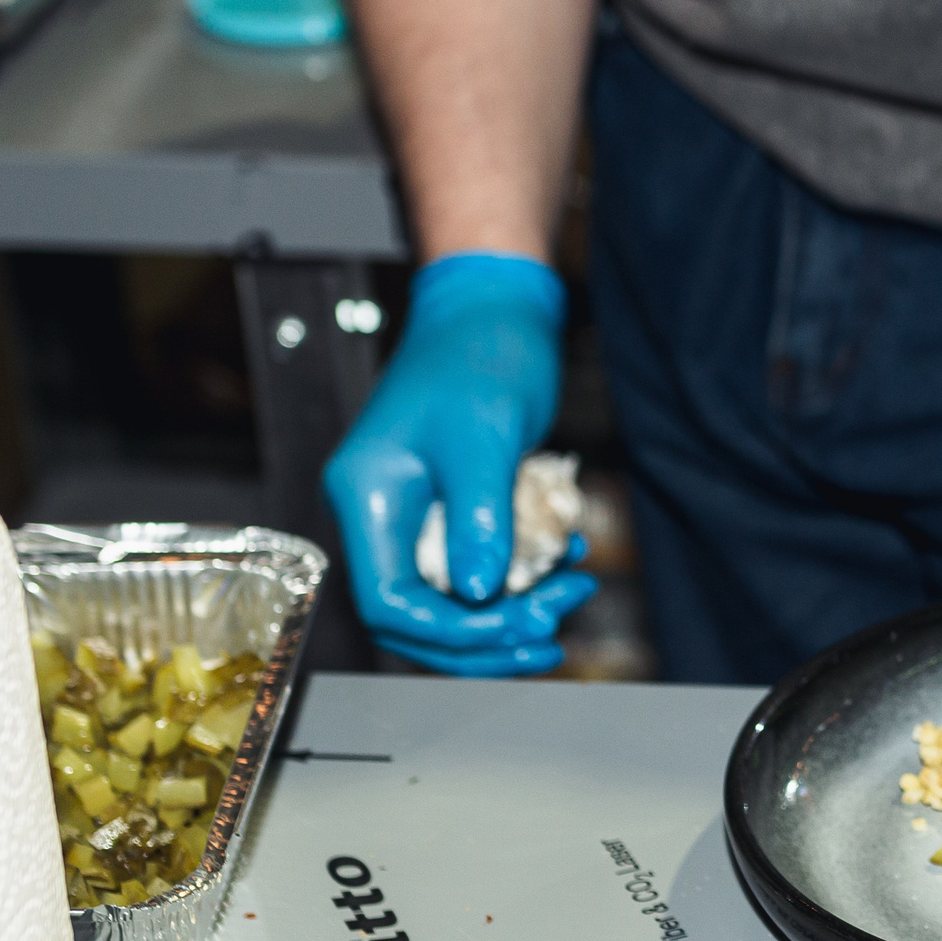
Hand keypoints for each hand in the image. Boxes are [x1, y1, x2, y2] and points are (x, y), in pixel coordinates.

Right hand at [322, 252, 596, 673]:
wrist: (495, 306)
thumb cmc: (480, 352)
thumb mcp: (485, 435)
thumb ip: (480, 516)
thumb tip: (483, 592)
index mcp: (370, 496)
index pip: (389, 602)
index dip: (454, 631)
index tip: (518, 625)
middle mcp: (383, 513)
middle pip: (418, 617)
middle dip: (488, 634)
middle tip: (553, 624)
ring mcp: (417, 514)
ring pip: (453, 600)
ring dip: (512, 612)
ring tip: (571, 593)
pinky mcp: (452, 509)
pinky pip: (479, 567)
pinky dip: (524, 576)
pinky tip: (568, 557)